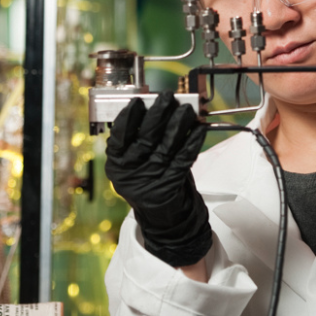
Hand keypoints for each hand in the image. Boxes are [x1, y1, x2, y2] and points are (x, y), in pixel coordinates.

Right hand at [105, 91, 211, 266]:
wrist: (163, 218)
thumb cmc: (148, 180)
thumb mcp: (135, 163)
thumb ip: (139, 139)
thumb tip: (154, 107)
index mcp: (116, 164)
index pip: (119, 136)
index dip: (128, 117)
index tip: (138, 101)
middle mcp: (130, 173)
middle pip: (145, 136)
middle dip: (158, 113)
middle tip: (167, 97)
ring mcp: (150, 179)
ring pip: (166, 144)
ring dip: (178, 123)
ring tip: (186, 108)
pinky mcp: (170, 185)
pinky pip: (184, 157)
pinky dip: (192, 141)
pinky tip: (198, 128)